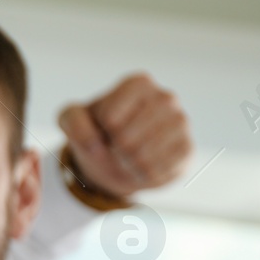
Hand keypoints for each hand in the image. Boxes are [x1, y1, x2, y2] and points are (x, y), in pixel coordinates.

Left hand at [58, 72, 192, 198]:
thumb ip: (72, 121)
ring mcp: (181, 122)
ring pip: (144, 156)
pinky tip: (143, 166)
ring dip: (126, 164)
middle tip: (117, 145)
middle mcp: (165, 98)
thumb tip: (94, 144)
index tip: (105, 126)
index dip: (101, 130)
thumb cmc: (96, 131)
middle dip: (113, 150)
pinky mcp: (187, 148)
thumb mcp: (72, 119)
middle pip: (126, 138)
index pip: (110, 117)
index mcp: (138, 84)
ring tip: (128, 156)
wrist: (117, 158)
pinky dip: (142, 175)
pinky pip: (158, 171)